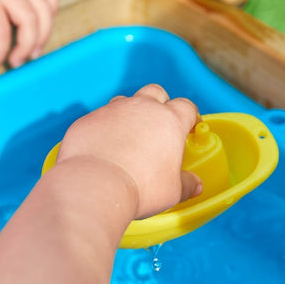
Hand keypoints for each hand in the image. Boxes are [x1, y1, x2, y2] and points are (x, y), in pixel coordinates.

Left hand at [58, 84, 201, 218]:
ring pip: (125, 101)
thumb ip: (186, 185)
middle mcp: (141, 108)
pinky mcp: (89, 120)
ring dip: (130, 113)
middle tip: (159, 125)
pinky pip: (100, 118)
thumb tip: (195, 186)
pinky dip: (104, 128)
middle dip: (160, 104)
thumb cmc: (139, 188)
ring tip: (129, 136)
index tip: (190, 126)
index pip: (186, 107)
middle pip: (155, 92)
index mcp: (169, 121)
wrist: (95, 186)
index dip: (190, 116)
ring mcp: (113, 110)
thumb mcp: (172, 192)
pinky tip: (103, 147)